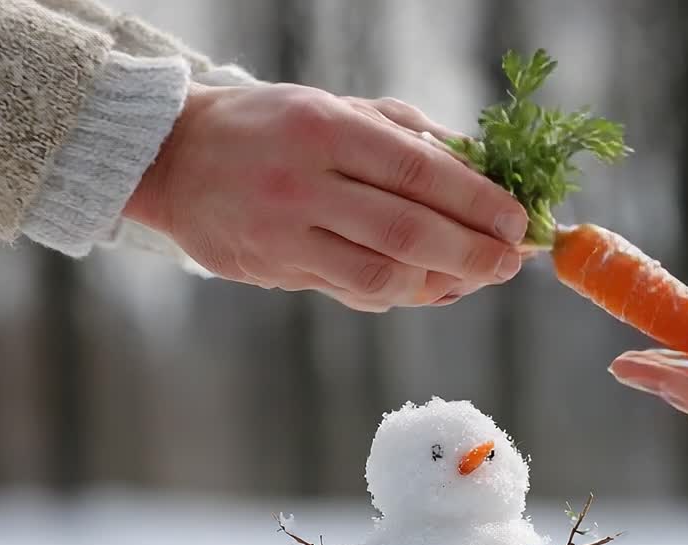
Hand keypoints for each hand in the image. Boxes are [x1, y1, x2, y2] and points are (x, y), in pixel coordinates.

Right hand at [124, 83, 528, 310]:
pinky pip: (352, 291)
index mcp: (326, 128)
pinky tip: (430, 284)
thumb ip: (408, 136)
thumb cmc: (271, 126)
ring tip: (476, 276)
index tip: (517, 219)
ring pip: (380, 274)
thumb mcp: (336, 107)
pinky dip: (400, 292)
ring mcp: (285, 232)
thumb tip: (482, 170)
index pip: (418, 170)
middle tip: (511, 261)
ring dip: (441, 282)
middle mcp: (304, 182)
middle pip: (407, 230)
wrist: (171, 157)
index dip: (476, 201)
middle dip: (472, 251)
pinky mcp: (274, 269)